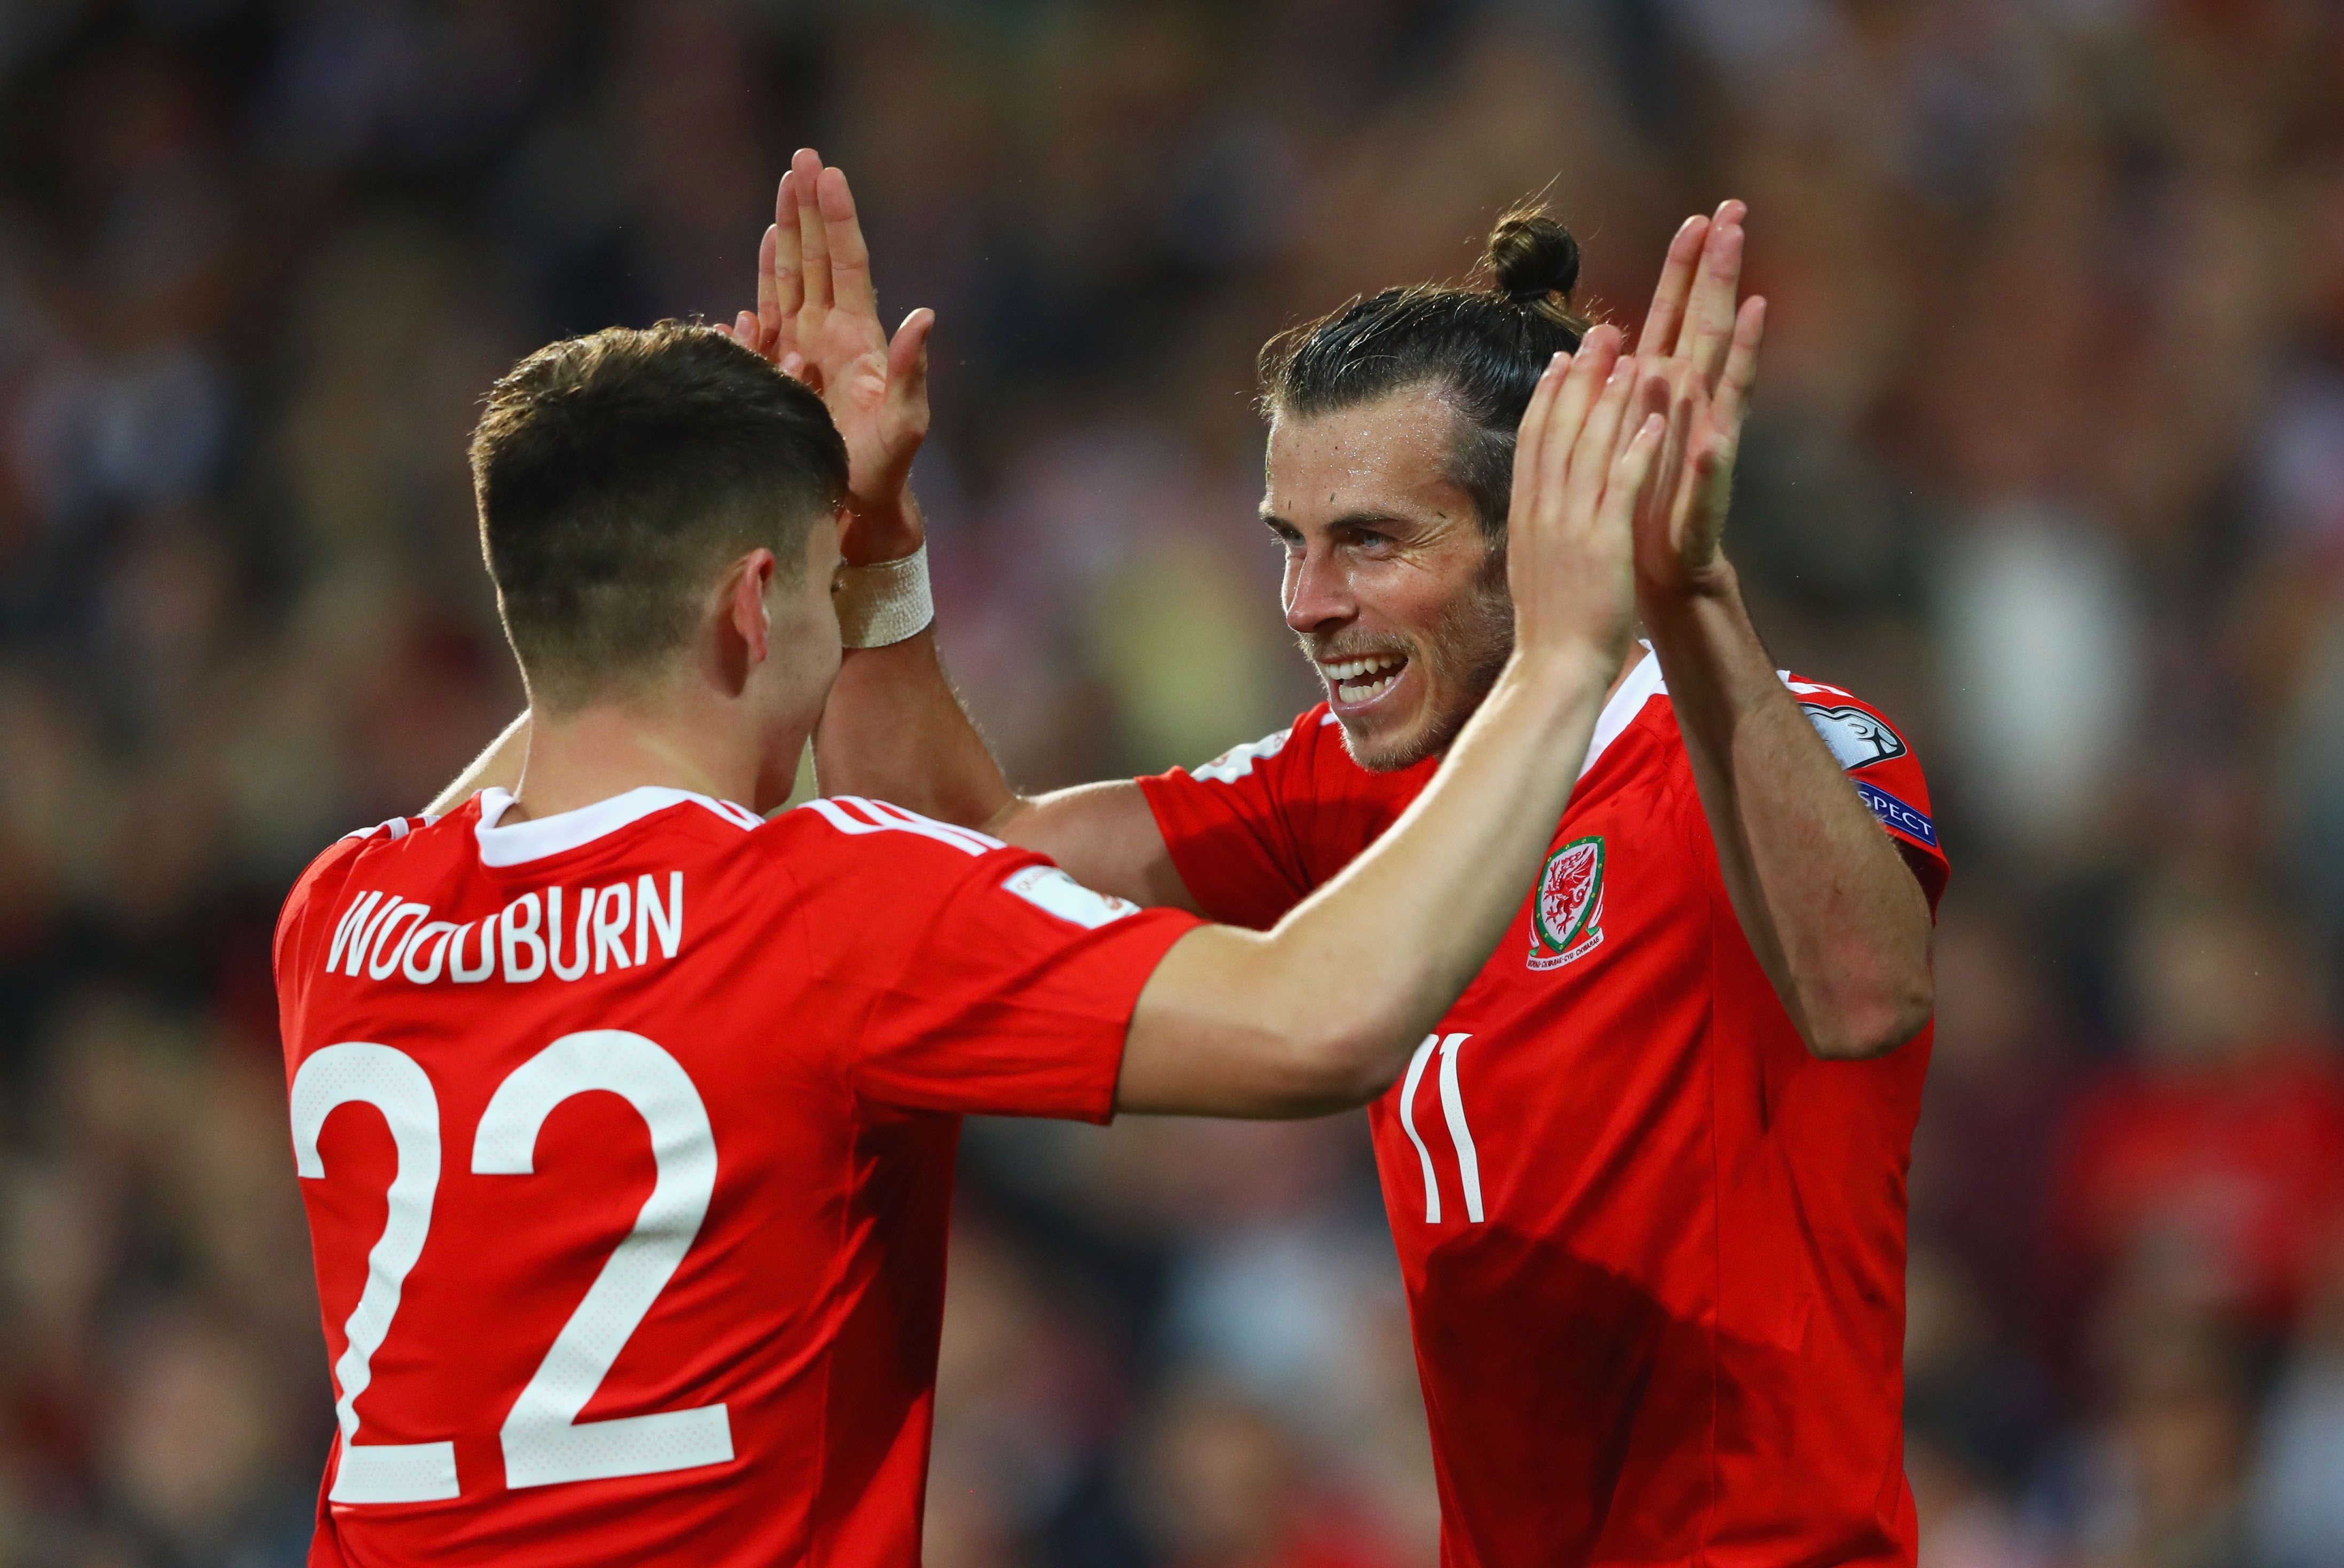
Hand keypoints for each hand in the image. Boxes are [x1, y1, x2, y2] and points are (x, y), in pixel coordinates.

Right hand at [724, 148, 934, 564]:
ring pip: (791, 283)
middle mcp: (831, 335)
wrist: (859, 509)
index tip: (826, 171)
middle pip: (817, 259)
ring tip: (780, 195)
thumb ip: (912, 371)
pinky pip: (765, 331)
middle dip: (806, 209)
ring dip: (784, 239)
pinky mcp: (781, 378)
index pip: (846, 262)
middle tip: (800, 158)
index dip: (836, 217)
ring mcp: (804, 354)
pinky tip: (754, 282)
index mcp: (860, 336)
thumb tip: (925, 316)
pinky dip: (758, 300)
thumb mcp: (906, 421)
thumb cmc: (887, 468)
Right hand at [1506, 324, 1665, 671]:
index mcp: (1527, 516)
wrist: (1554, 669)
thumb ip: (1538, 528)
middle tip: (1600, 333)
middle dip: (1581, 379)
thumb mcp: (1533, 566)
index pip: (1534, 443)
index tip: (1562, 360)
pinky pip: (1620, 488)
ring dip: (1612, 401)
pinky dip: (1635, 451)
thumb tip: (1537, 503)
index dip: (1549, 397)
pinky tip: (1653, 420)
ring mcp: (1571, 526)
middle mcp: (1544, 513)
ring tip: (1633, 358)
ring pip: (1590, 449)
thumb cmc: (1551, 627)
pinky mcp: (1603, 544)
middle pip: (1560, 431)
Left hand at [1624, 203, 1765, 601]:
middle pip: (1709, 331)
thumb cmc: (1642, 494)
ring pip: (1724, 389)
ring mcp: (1706, 450)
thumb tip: (1617, 333)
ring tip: (1754, 301)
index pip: (1680, 316)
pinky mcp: (1703, 503)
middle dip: (1722, 276)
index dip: (1690, 267)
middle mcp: (1693, 410)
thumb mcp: (1627, 425)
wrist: (1657, 567)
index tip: (1703, 213)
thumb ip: (1628, 381)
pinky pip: (1710, 479)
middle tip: (1738, 218)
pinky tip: (1718, 437)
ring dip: (1738, 347)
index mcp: (1668, 390)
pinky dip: (1713, 458)